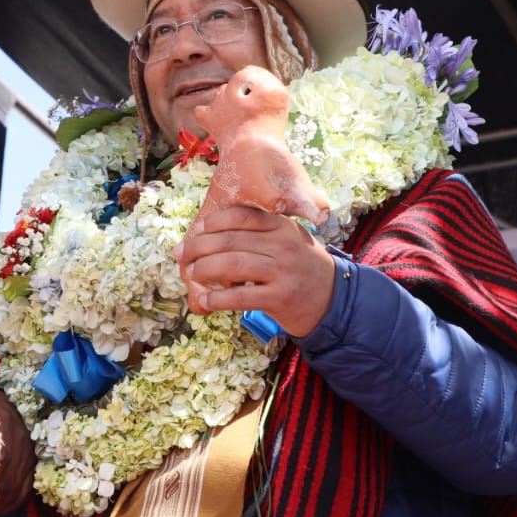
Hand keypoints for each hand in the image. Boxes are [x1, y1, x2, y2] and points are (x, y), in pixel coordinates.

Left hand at [175, 205, 335, 336]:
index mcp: (282, 227)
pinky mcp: (280, 298)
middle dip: (198, 246)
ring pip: (231, 265)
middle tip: (181, 254)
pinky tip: (204, 299)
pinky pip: (239, 296)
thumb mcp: (288, 241)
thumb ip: (259, 234)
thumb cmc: (301, 268)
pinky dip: (216, 298)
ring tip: (191, 273)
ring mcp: (282, 272)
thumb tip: (209, 235)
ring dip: (203, 269)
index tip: (195, 231)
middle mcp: (283, 245)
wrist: (335, 300)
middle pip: (230, 240)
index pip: (240, 217)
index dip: (212, 223)